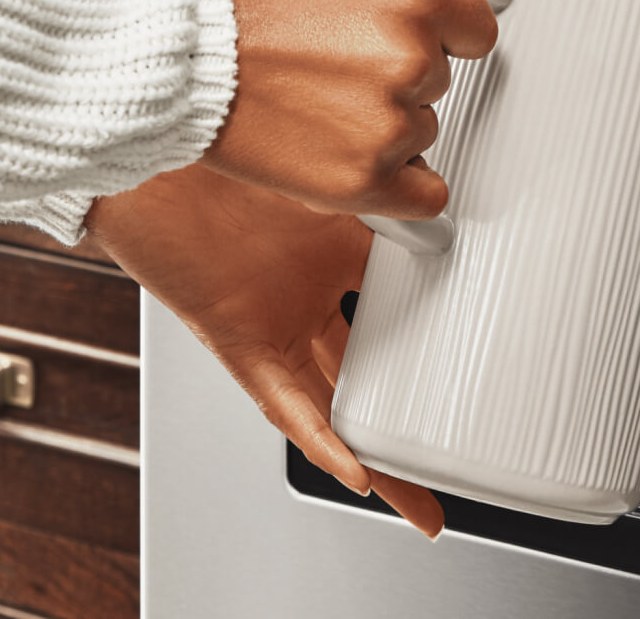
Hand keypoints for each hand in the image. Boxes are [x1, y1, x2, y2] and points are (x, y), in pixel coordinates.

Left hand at [86, 166, 446, 538]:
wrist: (151, 140)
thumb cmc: (224, 134)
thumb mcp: (326, 163)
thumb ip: (380, 189)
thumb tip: (437, 191)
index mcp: (336, 251)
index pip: (405, 303)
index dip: (443, 331)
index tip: (487, 348)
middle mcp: (307, 297)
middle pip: (375, 373)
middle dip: (412, 426)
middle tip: (454, 465)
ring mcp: (275, 323)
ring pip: (336, 406)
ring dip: (375, 462)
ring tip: (417, 505)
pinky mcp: (235, 340)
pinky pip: (282, 403)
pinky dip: (320, 437)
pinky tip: (354, 468)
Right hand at [196, 0, 500, 220]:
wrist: (174, 52)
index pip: (478, 27)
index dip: (440, 31)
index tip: (401, 35)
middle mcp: (409, 59)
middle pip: (440, 79)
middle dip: (397, 73)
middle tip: (334, 62)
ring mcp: (388, 124)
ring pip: (422, 131)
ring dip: (384, 124)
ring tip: (317, 100)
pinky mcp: (361, 180)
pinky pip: (424, 198)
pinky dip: (399, 187)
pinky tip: (355, 160)